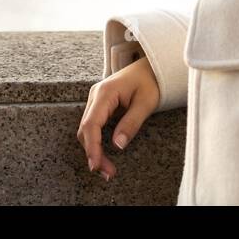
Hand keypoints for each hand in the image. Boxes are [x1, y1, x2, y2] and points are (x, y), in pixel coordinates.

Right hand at [75, 56, 159, 181]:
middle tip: (108, 173)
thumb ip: (131, 123)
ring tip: (107, 168)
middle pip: (85, 129)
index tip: (96, 165)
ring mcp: (96, 99)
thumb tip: (118, 145)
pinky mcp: (100, 104)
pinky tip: (103, 154)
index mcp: (105, 92)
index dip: (92, 147)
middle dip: (93, 153)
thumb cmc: (151, 81)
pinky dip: (96, 141)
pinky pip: (93, 125)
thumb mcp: (146, 103)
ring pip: (87, 129)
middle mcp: (95, 95)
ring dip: (94, 149)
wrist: (153, 65)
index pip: (91, 124)